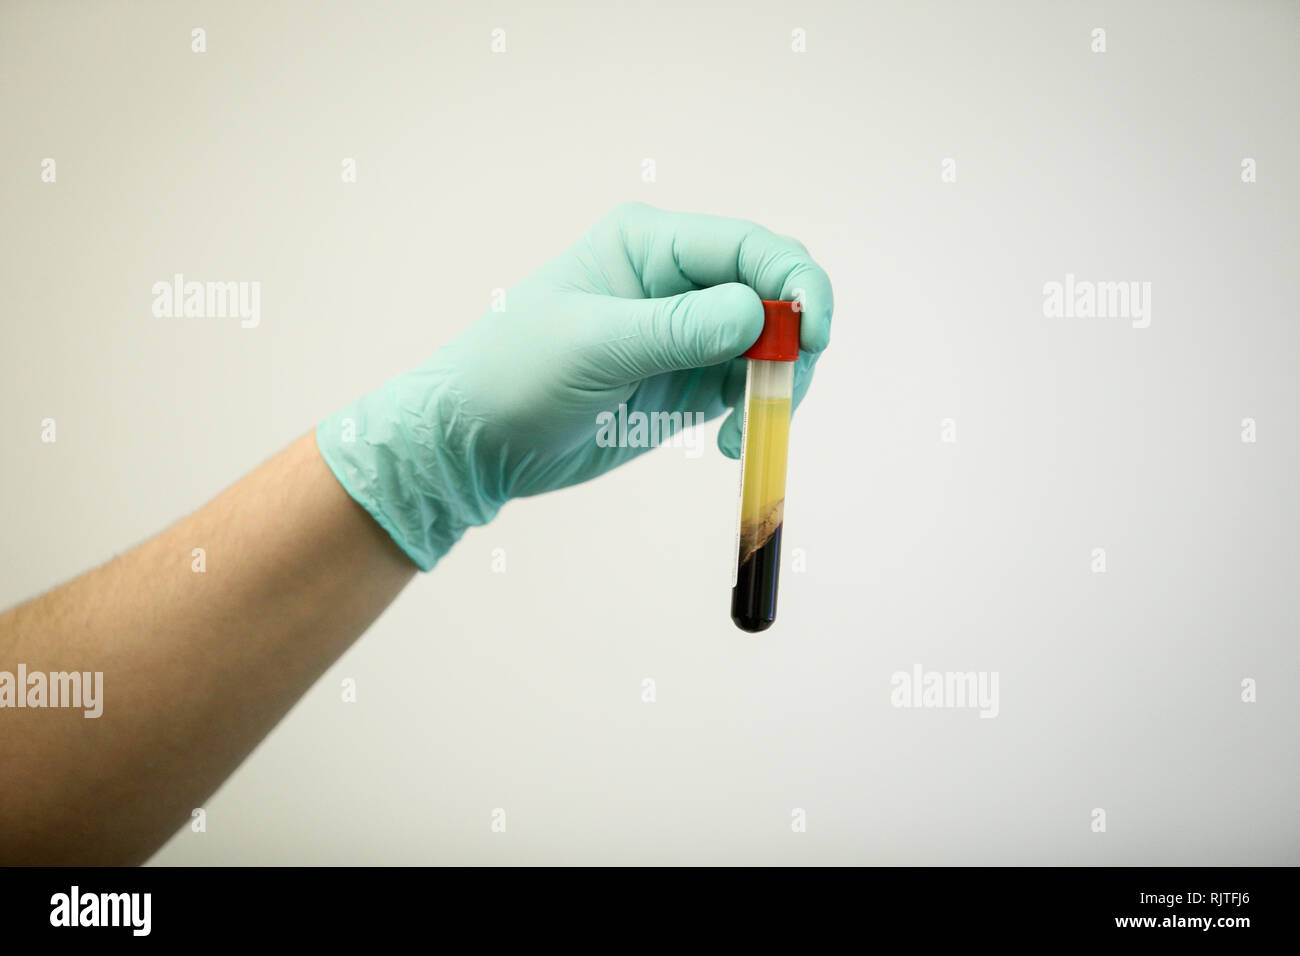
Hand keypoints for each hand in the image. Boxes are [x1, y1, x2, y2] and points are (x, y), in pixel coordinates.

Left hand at [316, 202, 833, 569]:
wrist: (474, 442)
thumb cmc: (513, 374)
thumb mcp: (593, 347)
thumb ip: (677, 330)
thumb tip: (759, 314)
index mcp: (650, 245)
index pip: (748, 248)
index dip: (795, 283)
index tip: (814, 335)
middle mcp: (676, 281)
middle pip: (773, 295)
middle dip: (795, 342)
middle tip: (783, 396)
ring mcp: (685, 334)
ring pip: (769, 347)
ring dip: (778, 387)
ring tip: (746, 432)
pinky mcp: (685, 384)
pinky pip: (746, 390)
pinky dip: (755, 415)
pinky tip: (728, 445)